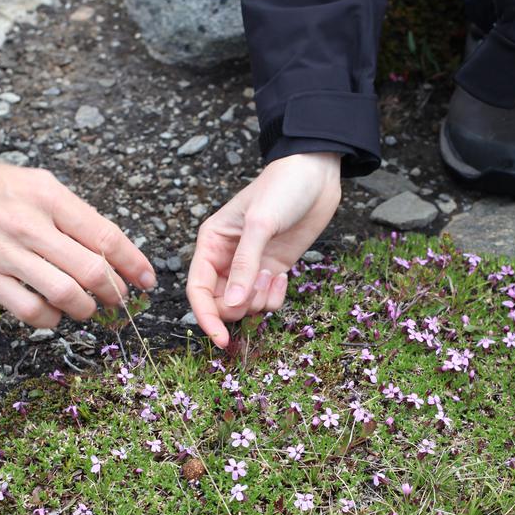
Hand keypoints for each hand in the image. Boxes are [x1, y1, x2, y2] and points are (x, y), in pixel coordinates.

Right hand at [0, 119, 155, 327]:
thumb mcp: (28, 183)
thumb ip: (64, 212)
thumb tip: (101, 245)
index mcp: (48, 195)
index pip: (107, 236)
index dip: (134, 264)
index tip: (147, 281)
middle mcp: (33, 223)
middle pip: (93, 270)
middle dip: (114, 292)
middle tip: (116, 300)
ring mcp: (8, 253)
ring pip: (68, 293)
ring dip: (84, 309)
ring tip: (84, 309)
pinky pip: (31, 310)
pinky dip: (49, 319)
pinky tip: (50, 314)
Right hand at [186, 152, 341, 347]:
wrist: (316, 174)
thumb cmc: (283, 189)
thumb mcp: (261, 224)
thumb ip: (245, 265)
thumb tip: (234, 303)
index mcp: (211, 244)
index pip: (198, 289)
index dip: (205, 316)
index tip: (220, 339)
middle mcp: (226, 258)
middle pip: (220, 303)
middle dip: (240, 306)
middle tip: (261, 286)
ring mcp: (251, 266)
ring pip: (245, 306)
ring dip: (261, 300)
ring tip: (274, 273)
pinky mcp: (273, 270)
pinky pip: (267, 300)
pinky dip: (276, 297)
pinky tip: (284, 275)